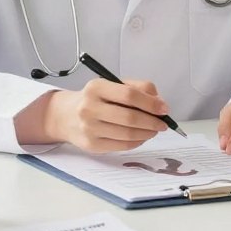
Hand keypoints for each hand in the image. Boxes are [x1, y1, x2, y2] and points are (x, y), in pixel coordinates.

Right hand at [44, 78, 169, 152]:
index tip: (164, 108)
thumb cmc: (95, 99)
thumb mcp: (112, 85)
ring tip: (154, 129)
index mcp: (96, 87)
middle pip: (130, 117)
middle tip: (163, 123)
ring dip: (147, 133)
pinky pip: (122, 146)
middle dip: (152, 122)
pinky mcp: (92, 145)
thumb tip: (159, 103)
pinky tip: (142, 136)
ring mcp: (89, 128)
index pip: (129, 95)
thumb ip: (137, 88)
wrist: (66, 116)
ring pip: (128, 134)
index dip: (151, 103)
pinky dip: (137, 142)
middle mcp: (89, 108)